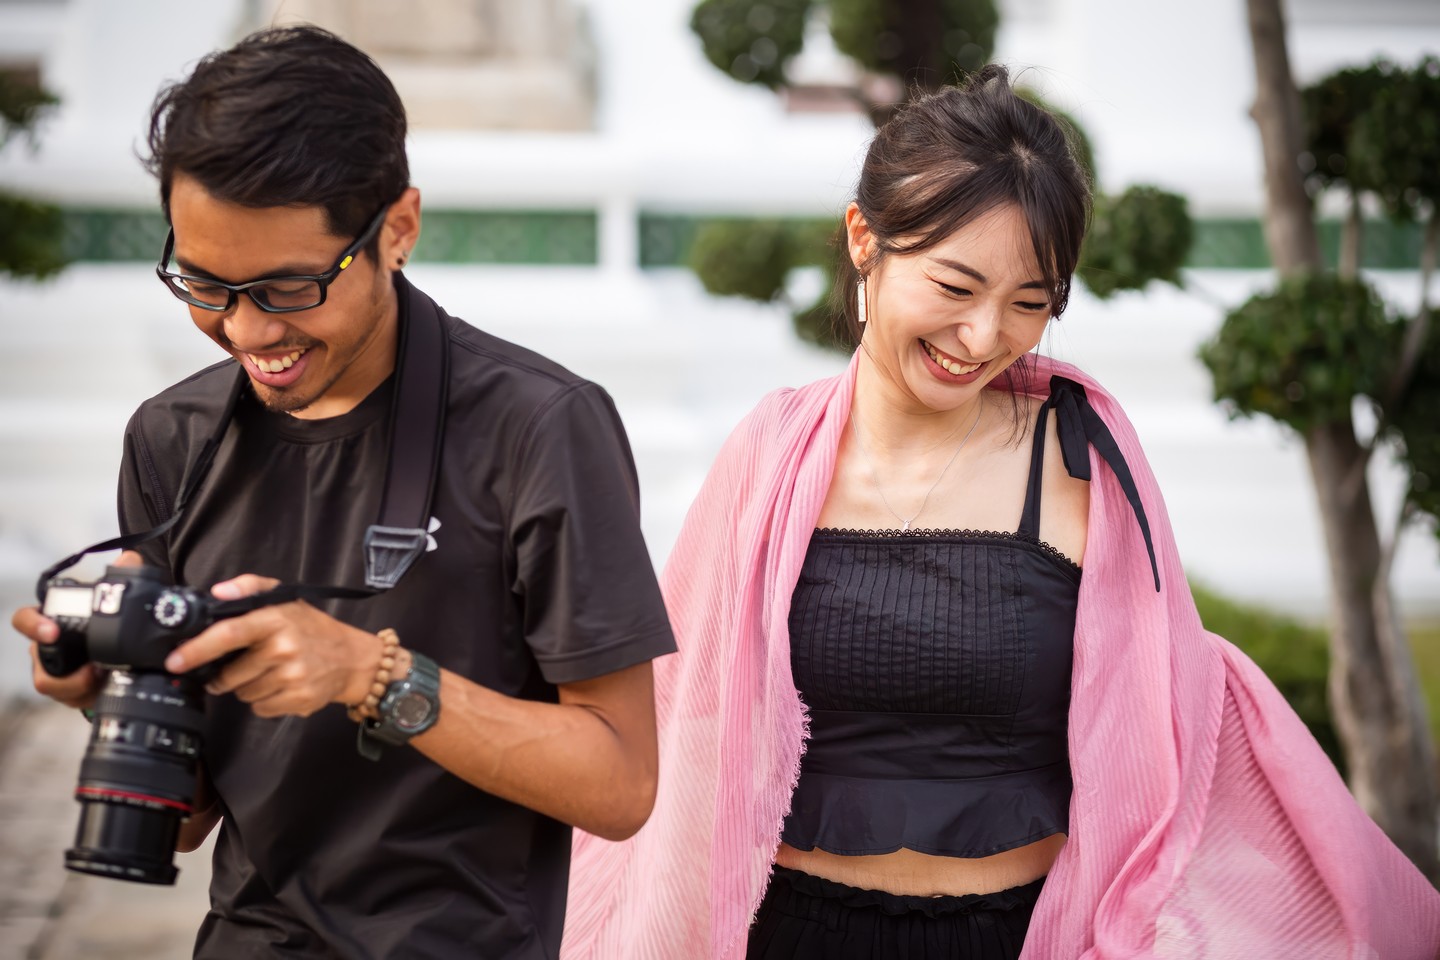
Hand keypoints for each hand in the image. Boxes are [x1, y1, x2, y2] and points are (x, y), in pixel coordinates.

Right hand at [12, 549, 145, 708]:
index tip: (52, 632)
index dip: (32, 625)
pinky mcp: (66, 693)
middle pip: (39, 662)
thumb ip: (121, 576)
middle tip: (92, 671)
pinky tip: (104, 686)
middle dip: (62, 671)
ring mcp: (53, 672)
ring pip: (53, 685)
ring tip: (103, 677)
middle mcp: (45, 648)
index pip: (25, 619)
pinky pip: (70, 699)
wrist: (114, 655)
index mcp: (50, 621)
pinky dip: (88, 694)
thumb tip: (129, 559)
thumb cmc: (102, 625)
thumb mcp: (112, 601)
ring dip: (79, 684)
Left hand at [165, 573, 379, 718]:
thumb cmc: (313, 629)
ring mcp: (292, 676)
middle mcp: (284, 648)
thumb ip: (250, 587)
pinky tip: (280, 686)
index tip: (175, 661)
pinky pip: (260, 708)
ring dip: (247, 687)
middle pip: (229, 674)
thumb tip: (218, 593)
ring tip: (269, 672)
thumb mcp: (286, 599)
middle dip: (225, 675)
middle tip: (243, 664)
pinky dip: (264, 700)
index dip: (196, 649)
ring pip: (243, 693)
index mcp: (276, 620)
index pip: (228, 633)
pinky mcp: (298, 699)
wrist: (352, 659)